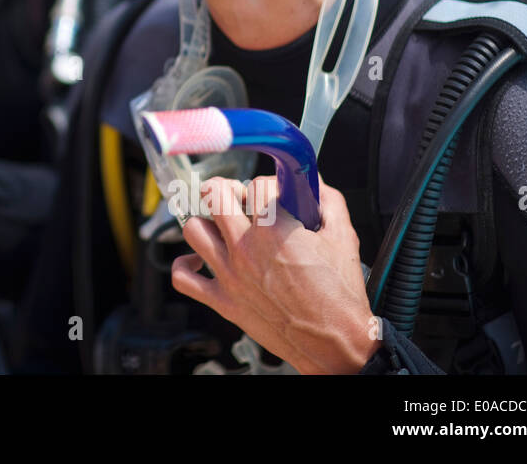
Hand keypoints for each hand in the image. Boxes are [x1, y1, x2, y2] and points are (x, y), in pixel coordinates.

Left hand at [171, 175, 380, 374]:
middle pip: (214, 195)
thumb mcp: (344, 238)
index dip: (269, 186)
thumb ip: (328, 201)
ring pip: (193, 229)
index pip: (257, 184)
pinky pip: (182, 278)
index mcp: (275, 231)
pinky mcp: (222, 300)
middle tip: (239, 198)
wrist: (335, 343)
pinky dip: (185, 266)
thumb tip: (313, 183)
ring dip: (206, 222)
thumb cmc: (340, 297)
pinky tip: (200, 260)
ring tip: (221, 225)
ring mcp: (229, 274)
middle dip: (227, 189)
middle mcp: (246, 249)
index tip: (277, 195)